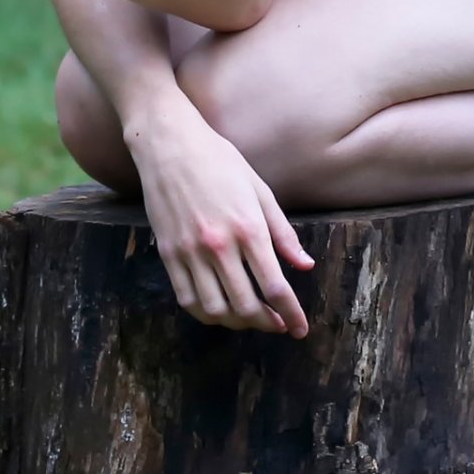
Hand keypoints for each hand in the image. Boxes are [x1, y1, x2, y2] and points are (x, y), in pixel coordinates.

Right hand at [129, 110, 314, 337]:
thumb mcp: (259, 189)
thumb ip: (282, 232)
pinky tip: (219, 310)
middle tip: (278, 323)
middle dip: (267, 323)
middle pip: (246, 305)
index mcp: (248, 227)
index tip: (300, 329)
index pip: (275, 286)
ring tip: (250, 317)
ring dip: (237, 322)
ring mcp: (190, 252)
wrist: (169, 144)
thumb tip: (305, 266)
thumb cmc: (219, 160)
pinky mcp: (168, 254)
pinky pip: (187, 299)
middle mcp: (219, 245)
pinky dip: (206, 314)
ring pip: (215, 310)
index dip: (291, 314)